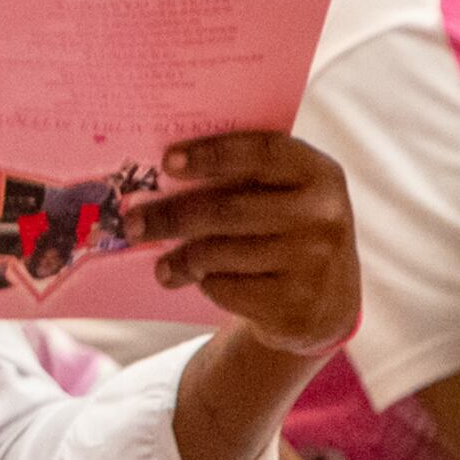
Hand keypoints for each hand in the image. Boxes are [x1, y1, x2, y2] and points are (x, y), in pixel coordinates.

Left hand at [138, 131, 358, 355]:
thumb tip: (161, 177)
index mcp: (321, 175)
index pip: (262, 153)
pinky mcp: (295, 306)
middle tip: (132, 223)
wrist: (328, 301)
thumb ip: (246, 179)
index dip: (213, 154)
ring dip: (180, 258)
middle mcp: (324, 216)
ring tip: (160, 264)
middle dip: (171, 216)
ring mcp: (314, 264)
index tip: (168, 162)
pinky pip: (228, 288)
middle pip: (228, 210)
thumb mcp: (287, 197)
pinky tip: (202, 281)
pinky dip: (207, 283)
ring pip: (220, 254)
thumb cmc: (288, 231)